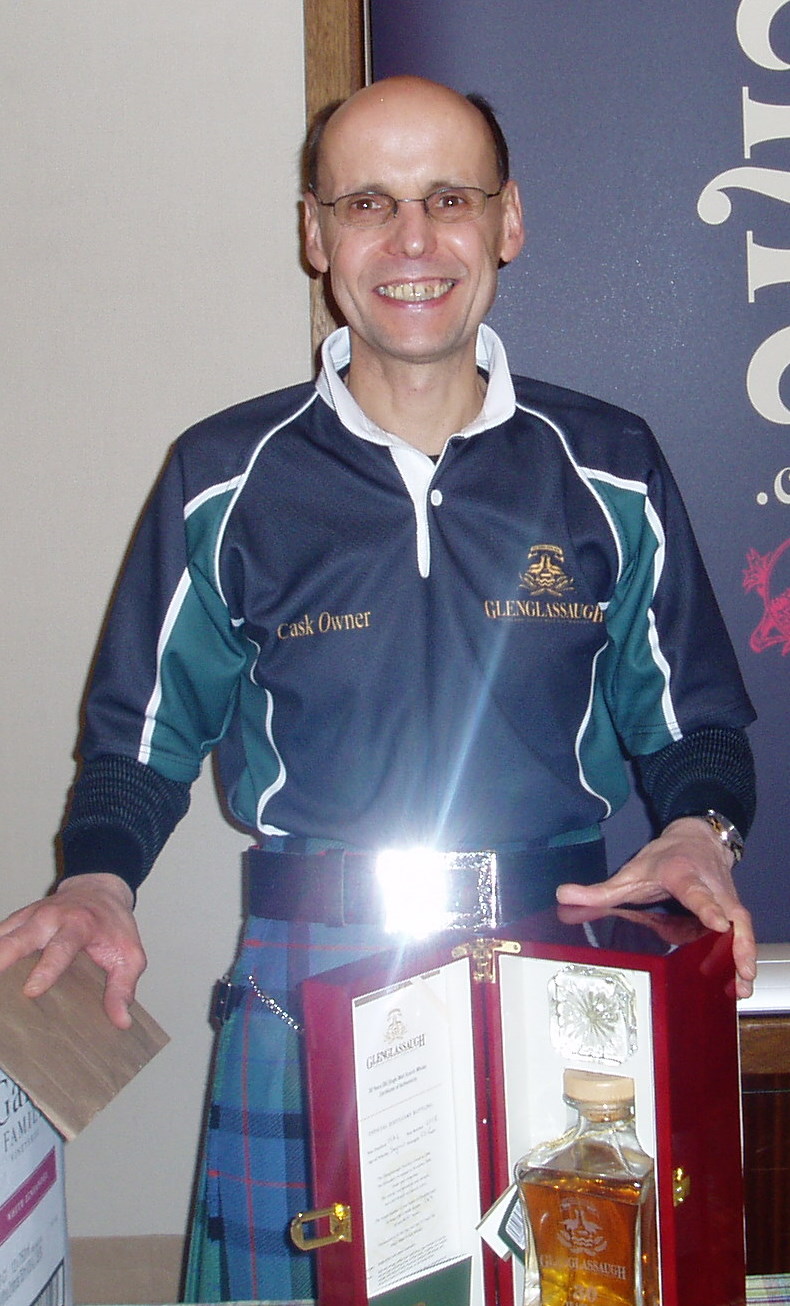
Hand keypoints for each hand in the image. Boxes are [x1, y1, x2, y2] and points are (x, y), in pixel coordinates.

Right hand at [0, 874, 146, 1028]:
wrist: (100, 889)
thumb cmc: (114, 925)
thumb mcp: (130, 955)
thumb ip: (123, 987)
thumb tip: (121, 1021)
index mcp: (79, 925)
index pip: (60, 948)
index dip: (45, 970)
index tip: (30, 990)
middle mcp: (51, 918)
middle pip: (20, 937)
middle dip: (3, 956)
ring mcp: (30, 917)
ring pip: (3, 935)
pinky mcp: (18, 920)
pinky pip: (0, 934)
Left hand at [556, 817, 756, 997]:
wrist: (698, 840)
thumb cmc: (667, 858)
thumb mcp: (632, 871)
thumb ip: (600, 890)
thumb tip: (564, 896)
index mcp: (685, 876)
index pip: (697, 893)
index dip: (707, 907)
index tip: (717, 923)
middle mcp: (712, 890)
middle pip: (732, 916)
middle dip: (739, 943)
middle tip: (741, 971)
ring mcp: (726, 903)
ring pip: (743, 929)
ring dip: (745, 957)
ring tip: (742, 987)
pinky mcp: (733, 916)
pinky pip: (741, 937)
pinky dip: (742, 959)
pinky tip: (739, 985)